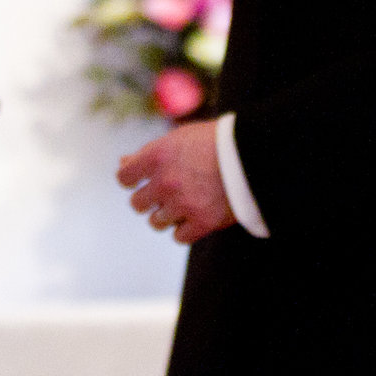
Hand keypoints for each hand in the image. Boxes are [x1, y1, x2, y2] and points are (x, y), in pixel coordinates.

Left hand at [118, 119, 234, 243]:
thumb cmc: (215, 142)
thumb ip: (148, 152)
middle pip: (138, 204)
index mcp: (156, 156)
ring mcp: (182, 204)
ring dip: (166, 216)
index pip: (124, 178)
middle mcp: (165, 182)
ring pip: (156, 222)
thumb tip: (122, 163)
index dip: (132, 180)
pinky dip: (185, 230)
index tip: (141, 180)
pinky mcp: (202, 223)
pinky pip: (179, 237)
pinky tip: (194, 218)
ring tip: (183, 205)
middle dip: (148, 200)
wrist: (253, 154)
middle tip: (166, 193)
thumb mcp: (179, 138)